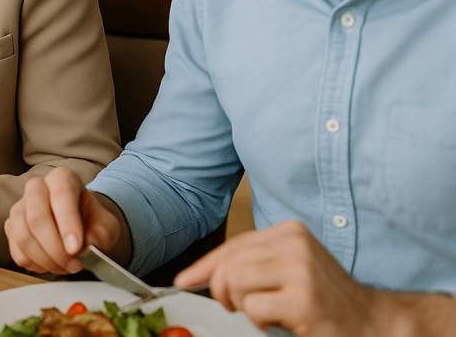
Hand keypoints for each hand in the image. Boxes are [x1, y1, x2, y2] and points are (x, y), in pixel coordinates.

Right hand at [4, 166, 122, 273]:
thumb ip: (101, 234)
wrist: (78, 226)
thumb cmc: (91, 222)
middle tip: (74, 265)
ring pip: (25, 238)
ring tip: (67, 267)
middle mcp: (36, 187)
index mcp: (62, 178)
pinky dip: (37, 266)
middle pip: (36, 218)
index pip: (61, 195)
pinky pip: (18, 252)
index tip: (76, 249)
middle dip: (55, 249)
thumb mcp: (106, 226)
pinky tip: (53, 265)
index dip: (67, 223)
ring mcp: (19, 207)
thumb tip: (87, 245)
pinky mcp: (11, 228)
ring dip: (47, 260)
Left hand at [175, 220, 375, 335]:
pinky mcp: (303, 298)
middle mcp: (295, 244)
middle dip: (221, 291)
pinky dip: (258, 321)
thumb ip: (249, 265)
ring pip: (234, 283)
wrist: (371, 323)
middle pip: (228, 264)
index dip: (204, 266)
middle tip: (234, 306)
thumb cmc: (324, 299)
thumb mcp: (287, 270)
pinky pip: (252, 308)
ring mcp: (300, 270)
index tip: (184, 281)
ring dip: (240, 306)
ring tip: (261, 313)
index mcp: (289, 231)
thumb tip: (197, 276)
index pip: (233, 245)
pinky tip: (278, 322)